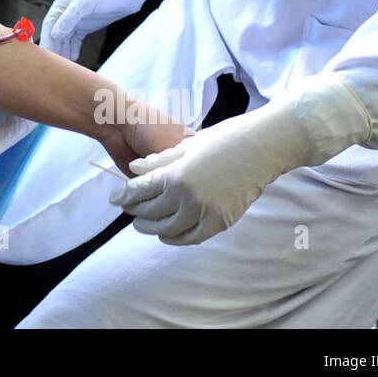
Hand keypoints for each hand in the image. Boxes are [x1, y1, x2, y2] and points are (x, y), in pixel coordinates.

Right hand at [40, 0, 151, 61]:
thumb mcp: (85, 2)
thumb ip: (69, 18)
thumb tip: (55, 34)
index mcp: (63, 2)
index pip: (50, 23)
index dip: (47, 39)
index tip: (47, 54)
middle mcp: (67, 11)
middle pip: (56, 33)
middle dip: (55, 48)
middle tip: (55, 64)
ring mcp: (78, 19)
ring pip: (65, 38)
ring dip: (63, 50)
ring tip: (63, 65)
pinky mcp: (88, 25)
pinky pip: (76, 40)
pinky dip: (73, 49)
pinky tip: (73, 58)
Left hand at [108, 76, 371, 244]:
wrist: (263, 147)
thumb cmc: (224, 138)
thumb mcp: (186, 144)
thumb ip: (157, 161)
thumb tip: (135, 171)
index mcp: (176, 175)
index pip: (140, 191)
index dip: (124, 196)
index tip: (114, 198)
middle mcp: (189, 197)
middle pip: (151, 212)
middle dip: (134, 211)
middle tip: (126, 210)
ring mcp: (207, 212)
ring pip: (169, 229)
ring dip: (152, 227)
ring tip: (142, 223)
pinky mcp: (222, 221)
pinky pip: (193, 237)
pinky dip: (177, 238)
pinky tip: (167, 234)